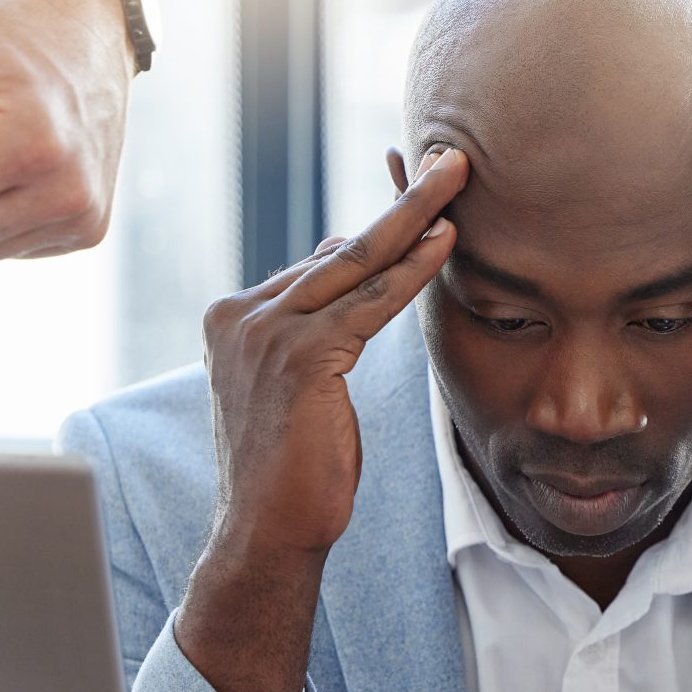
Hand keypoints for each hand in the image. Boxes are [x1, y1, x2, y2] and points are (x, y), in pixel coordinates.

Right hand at [175, 148, 467, 691]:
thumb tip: (342, 266)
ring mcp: (266, 332)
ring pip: (357, 263)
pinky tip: (447, 242)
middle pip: (339, 247)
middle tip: (450, 160)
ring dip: (414, 217)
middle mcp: (242, 315)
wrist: (265, 532)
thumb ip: (313, 330)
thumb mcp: (296, 387)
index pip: (319, 263)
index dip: (376, 235)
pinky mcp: (301, 357)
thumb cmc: (291, 470)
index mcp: (234, 317)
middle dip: (401, 202)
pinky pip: (371, 303)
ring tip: (457, 178)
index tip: (420, 195)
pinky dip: (412, 270)